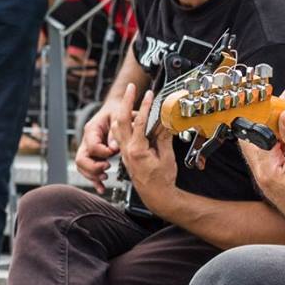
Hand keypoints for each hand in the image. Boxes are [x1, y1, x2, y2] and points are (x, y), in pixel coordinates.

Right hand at [74, 103, 121, 192]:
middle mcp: (86, 141)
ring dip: (92, 175)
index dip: (103, 152)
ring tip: (105, 177)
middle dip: (93, 167)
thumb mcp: (118, 117)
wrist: (114, 110)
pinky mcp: (92, 157)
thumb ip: (115, 133)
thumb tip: (113, 148)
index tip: (114, 152)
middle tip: (107, 168)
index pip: (92, 146)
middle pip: (81, 159)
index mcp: (91, 130)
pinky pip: (88, 171)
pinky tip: (101, 188)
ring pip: (82, 167)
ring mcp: (88, 149)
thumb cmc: (116, 112)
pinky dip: (94, 180)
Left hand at [109, 87, 176, 202]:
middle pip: (121, 120)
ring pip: (117, 127)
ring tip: (129, 99)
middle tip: (131, 88)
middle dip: (126, 102)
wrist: (156, 196)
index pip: (139, 122)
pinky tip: (130, 118)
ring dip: (123, 112)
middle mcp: (127, 150)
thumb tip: (165, 122)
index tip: (149, 94)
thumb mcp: (166, 157)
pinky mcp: (126, 154)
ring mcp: (125, 152)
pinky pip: (120, 135)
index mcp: (137, 150)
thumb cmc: (161, 180)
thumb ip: (163, 138)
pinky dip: (124, 123)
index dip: (144, 106)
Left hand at [239, 87, 284, 254]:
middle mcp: (263, 173)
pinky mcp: (280, 179)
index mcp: (265, 169)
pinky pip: (277, 154)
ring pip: (268, 144)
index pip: (254, 132)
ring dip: (279, 128)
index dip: (263, 112)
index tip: (276, 98)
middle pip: (258, 136)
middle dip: (271, 116)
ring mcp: (271, 177)